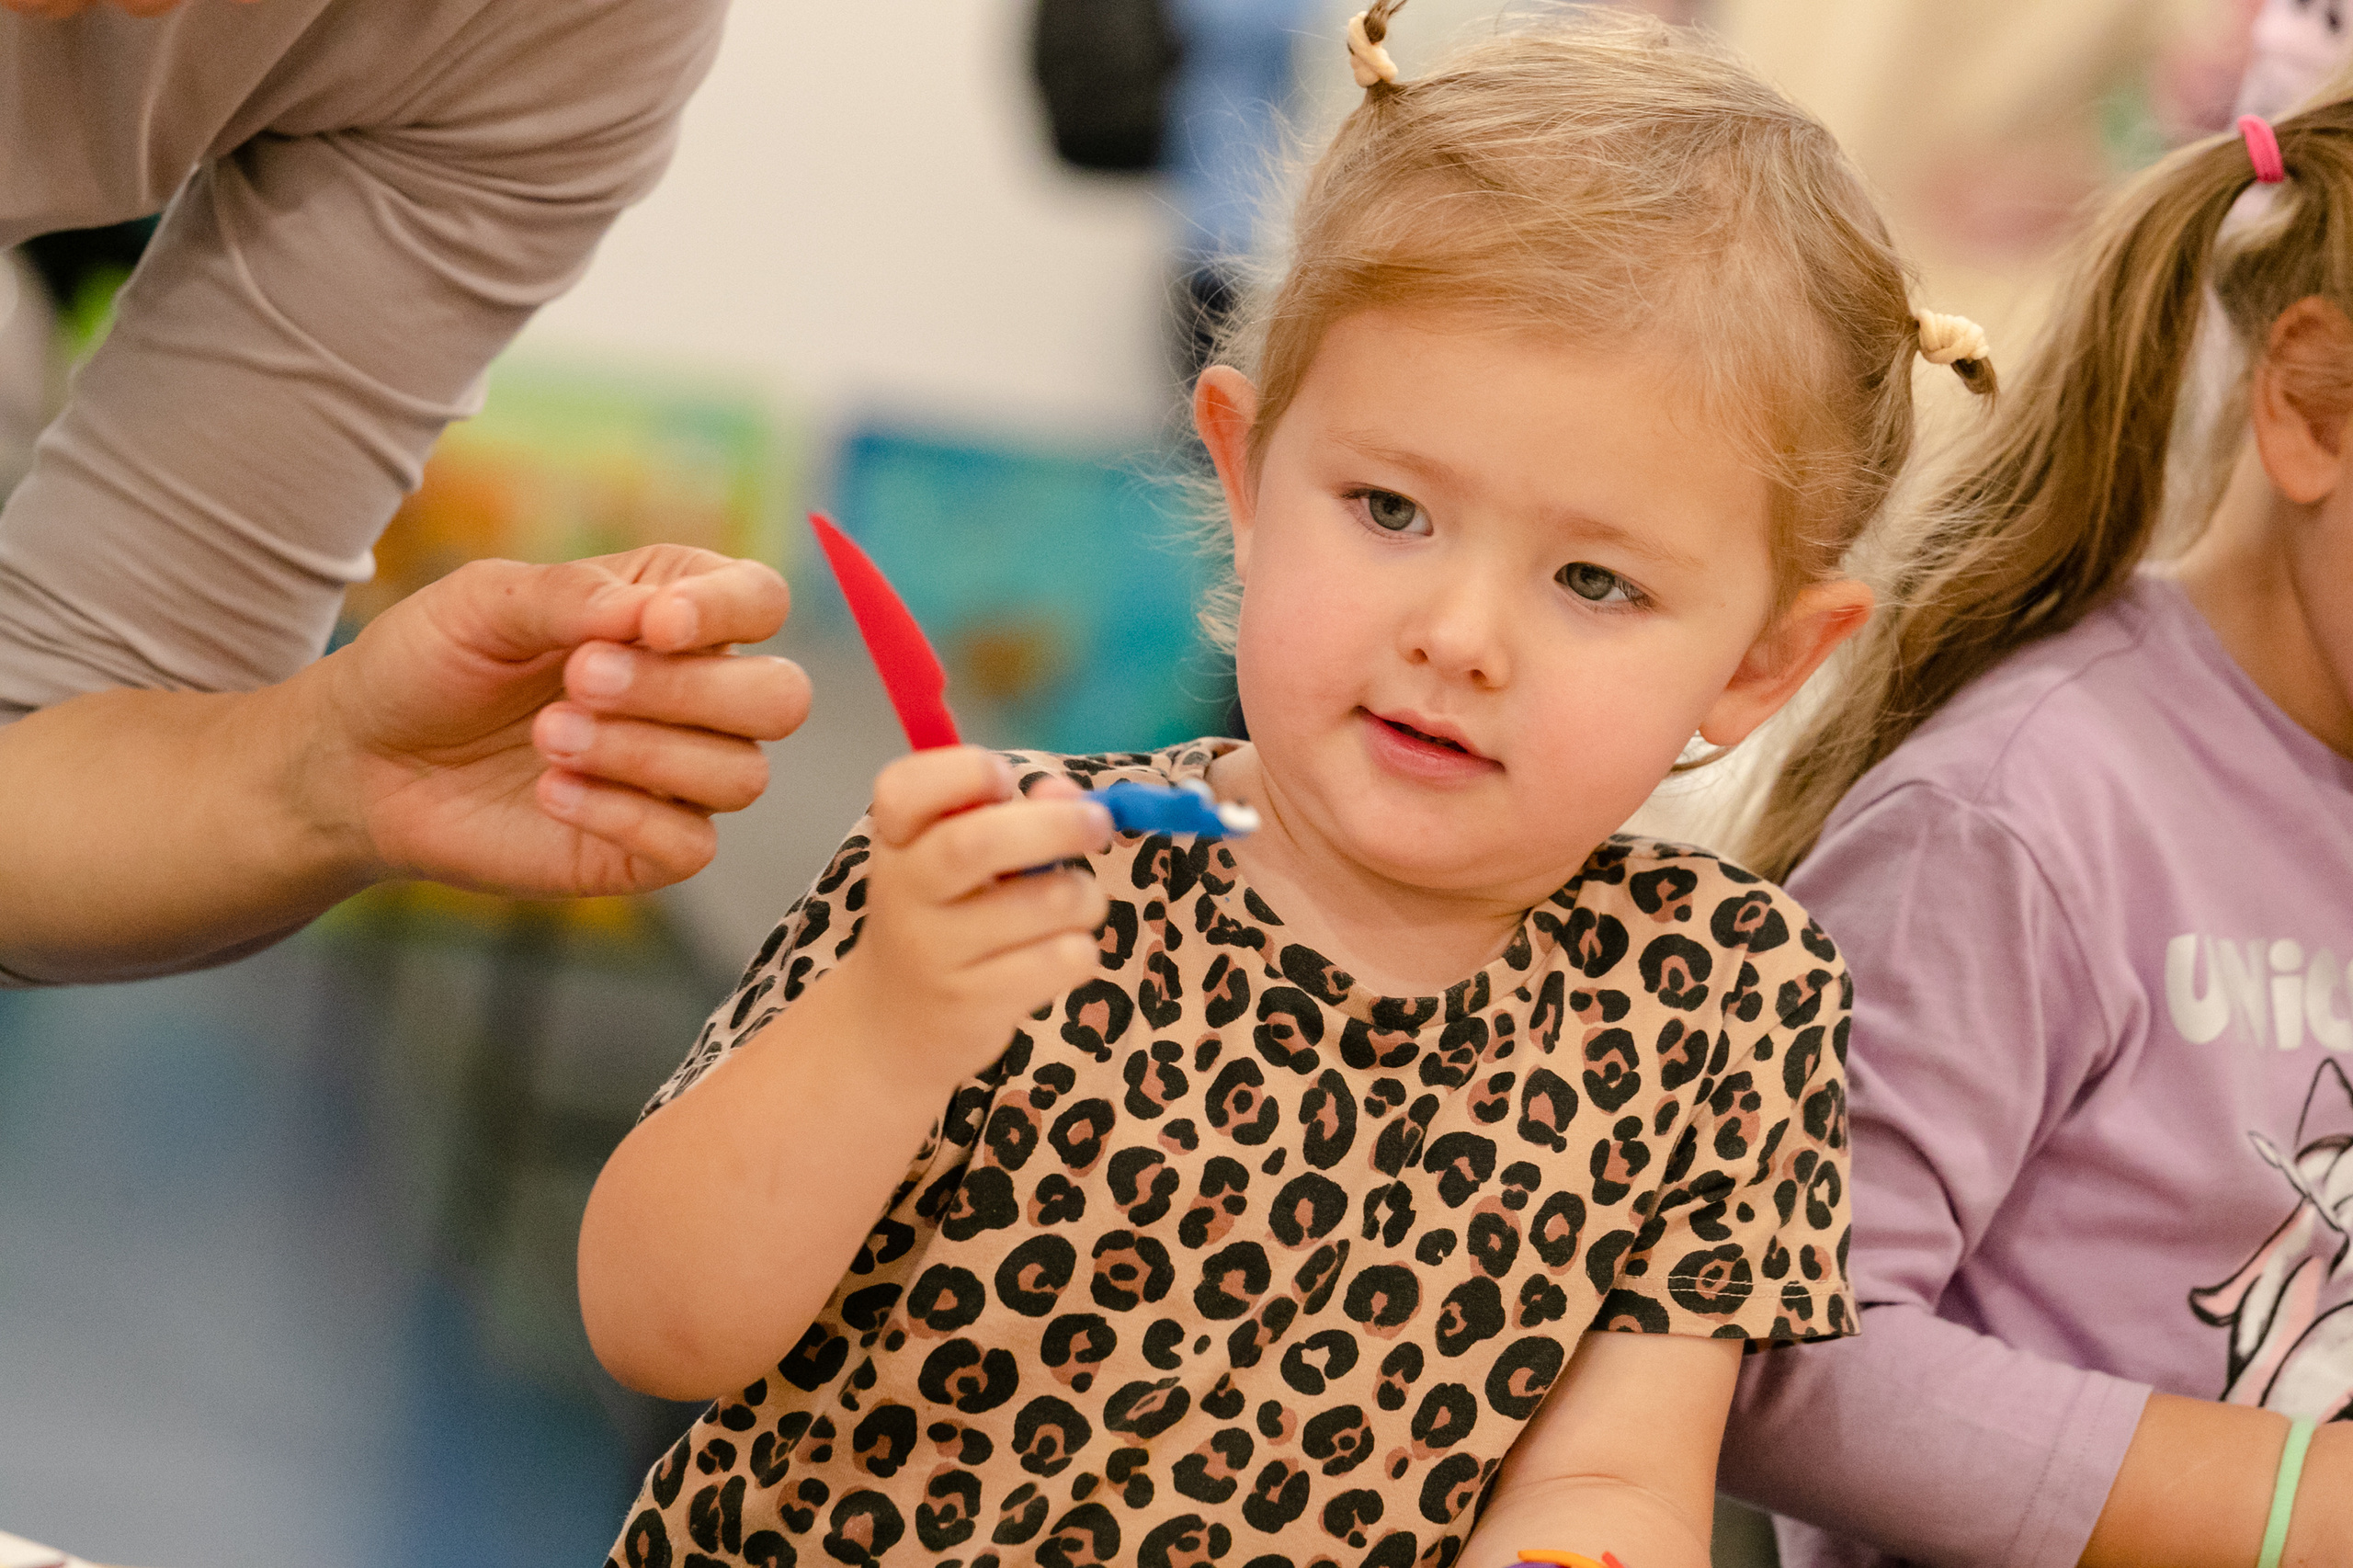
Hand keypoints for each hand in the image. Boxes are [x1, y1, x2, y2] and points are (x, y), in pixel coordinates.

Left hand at [309, 544, 809, 896]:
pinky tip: (550, 792)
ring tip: (547, 737)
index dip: (729, 611)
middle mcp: (697, 696)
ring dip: (644, 752)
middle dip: (688, 691)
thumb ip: (570, 596)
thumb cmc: (428, 664)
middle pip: (781, 697)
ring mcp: (681, 778)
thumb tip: (651, 614)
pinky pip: (692, 844)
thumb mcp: (482, 602)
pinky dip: (622, 814)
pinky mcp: (650, 850)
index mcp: (672, 614)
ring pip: (744, 775)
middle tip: (579, 680)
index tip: (652, 625)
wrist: (362, 762)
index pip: (762, 600)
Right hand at [832, 748, 1113, 1081]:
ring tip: (1074, 903)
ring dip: (1084, 895)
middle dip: (1058, 826)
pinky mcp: (975, 1003)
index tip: (1005, 779)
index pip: (903, 788)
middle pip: (979, 842)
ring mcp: (936, 952)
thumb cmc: (942, 917)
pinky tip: (1057, 953)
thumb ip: (1013, 813)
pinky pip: (1063, 959)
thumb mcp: (957, 856)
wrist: (895, 1022)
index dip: (965, 771)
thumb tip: (1071, 796)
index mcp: (896, 839)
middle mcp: (905, 892)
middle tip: (1098, 823)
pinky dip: (1081, 950)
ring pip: (1046, 903)